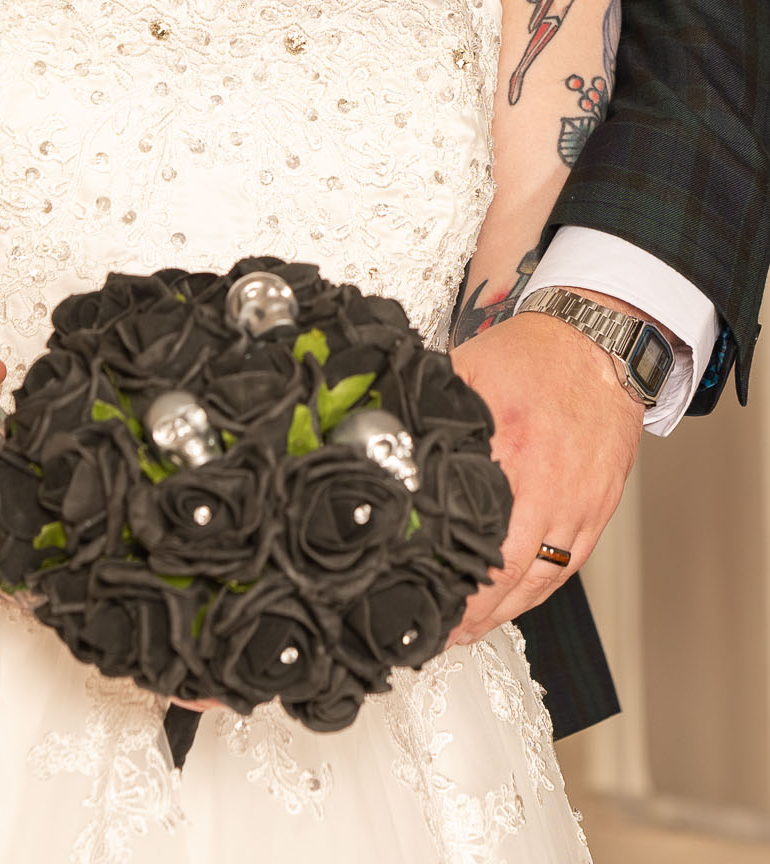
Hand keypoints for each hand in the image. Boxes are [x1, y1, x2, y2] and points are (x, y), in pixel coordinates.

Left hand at [447, 304, 643, 643]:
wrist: (598, 349)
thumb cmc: (532, 358)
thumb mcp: (466, 371)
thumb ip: (430, 410)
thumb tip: (383, 434)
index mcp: (507, 447)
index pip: (467, 527)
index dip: (442, 569)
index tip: (415, 590)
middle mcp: (545, 485)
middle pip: (503, 570)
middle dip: (467, 610)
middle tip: (435, 633)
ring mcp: (576, 504)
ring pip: (537, 579)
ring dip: (501, 613)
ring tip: (467, 632)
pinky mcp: (596, 511)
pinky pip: (565, 567)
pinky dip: (537, 593)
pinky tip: (513, 605)